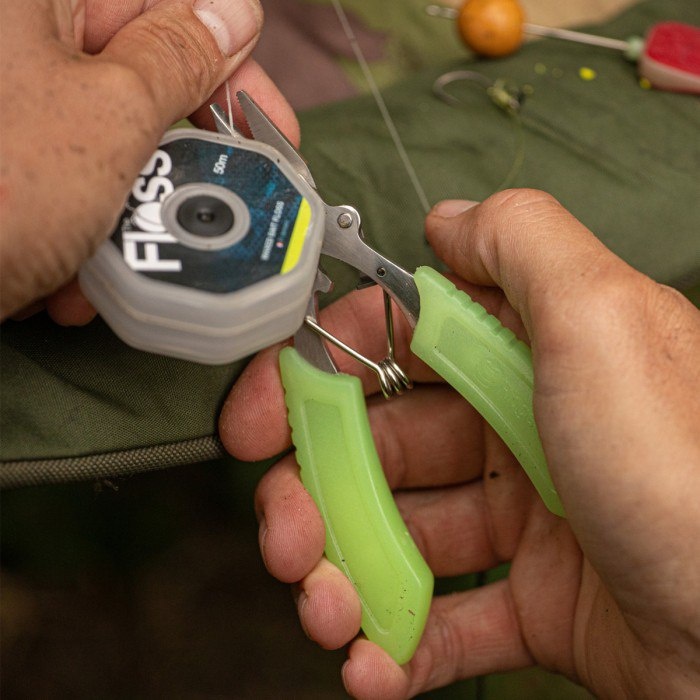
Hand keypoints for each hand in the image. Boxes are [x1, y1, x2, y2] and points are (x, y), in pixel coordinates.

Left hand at [0, 0, 297, 323]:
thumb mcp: (110, 117)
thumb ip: (179, 60)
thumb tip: (233, 14)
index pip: (168, 5)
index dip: (234, 69)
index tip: (270, 128)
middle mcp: (15, 41)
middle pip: (136, 82)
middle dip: (174, 165)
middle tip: (212, 209)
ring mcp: (6, 105)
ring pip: (103, 147)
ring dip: (126, 218)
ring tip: (115, 269)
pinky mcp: (0, 161)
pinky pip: (62, 182)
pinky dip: (78, 236)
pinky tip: (66, 284)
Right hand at [220, 189, 699, 697]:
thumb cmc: (688, 474)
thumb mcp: (604, 322)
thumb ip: (520, 241)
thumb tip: (446, 220)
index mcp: (527, 362)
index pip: (392, 352)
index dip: (314, 378)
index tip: (258, 419)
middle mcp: (521, 431)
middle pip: (381, 452)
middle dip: (313, 494)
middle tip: (283, 538)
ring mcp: (526, 521)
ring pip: (401, 540)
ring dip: (345, 579)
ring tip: (328, 616)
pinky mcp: (537, 603)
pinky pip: (448, 620)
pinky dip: (399, 646)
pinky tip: (374, 666)